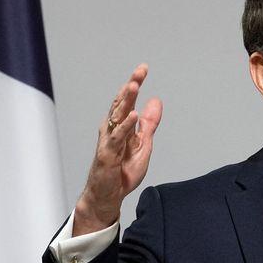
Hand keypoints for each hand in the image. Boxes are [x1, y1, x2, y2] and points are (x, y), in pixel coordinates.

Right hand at [73, 64, 162, 235]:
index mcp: (120, 125)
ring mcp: (108, 141)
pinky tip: (133, 116)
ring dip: (126, 101)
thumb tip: (156, 100)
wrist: (109, 195)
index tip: (143, 68)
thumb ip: (149, 124)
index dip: (134, 84)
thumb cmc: (122, 170)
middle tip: (140, 71)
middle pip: (121, 103)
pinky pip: (116, 138)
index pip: (127, 100)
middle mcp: (112, 129)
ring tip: (134, 86)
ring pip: (117, 117)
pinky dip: (125, 126)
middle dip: (131, 86)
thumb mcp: (143, 144)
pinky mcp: (107, 155)